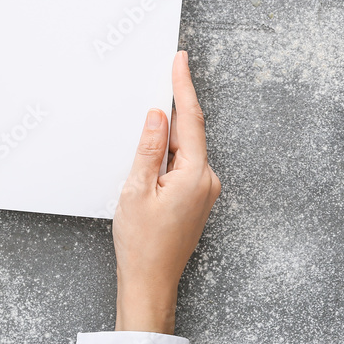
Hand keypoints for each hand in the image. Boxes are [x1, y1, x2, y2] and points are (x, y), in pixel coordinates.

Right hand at [112, 50, 220, 333]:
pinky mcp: (197, 199)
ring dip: (173, 127)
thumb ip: (149, 148)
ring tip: (157, 103)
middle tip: (168, 70)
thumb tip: (158, 116)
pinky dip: (172, 148)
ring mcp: (205, 191)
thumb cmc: (141, 244)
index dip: (184, 86)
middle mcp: (207, 181)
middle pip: (191, 131)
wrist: (150, 282)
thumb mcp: (136, 189)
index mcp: (195, 175)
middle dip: (178, 101)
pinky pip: (185, 163)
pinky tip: (158, 142)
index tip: (180, 61)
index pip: (190, 120)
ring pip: (187, 147)